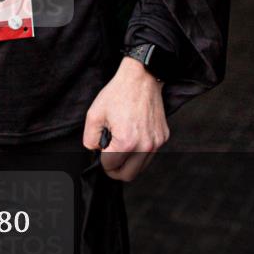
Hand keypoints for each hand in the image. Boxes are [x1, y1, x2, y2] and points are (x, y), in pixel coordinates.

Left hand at [83, 57, 168, 181]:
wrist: (141, 78)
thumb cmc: (118, 93)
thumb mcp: (94, 114)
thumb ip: (90, 139)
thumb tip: (96, 150)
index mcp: (126, 142)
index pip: (110, 167)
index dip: (102, 160)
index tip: (102, 151)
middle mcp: (145, 146)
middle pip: (128, 175)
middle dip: (115, 170)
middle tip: (110, 159)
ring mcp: (156, 143)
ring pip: (141, 168)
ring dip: (130, 163)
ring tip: (122, 146)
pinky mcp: (163, 137)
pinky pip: (150, 154)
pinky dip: (141, 152)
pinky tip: (135, 136)